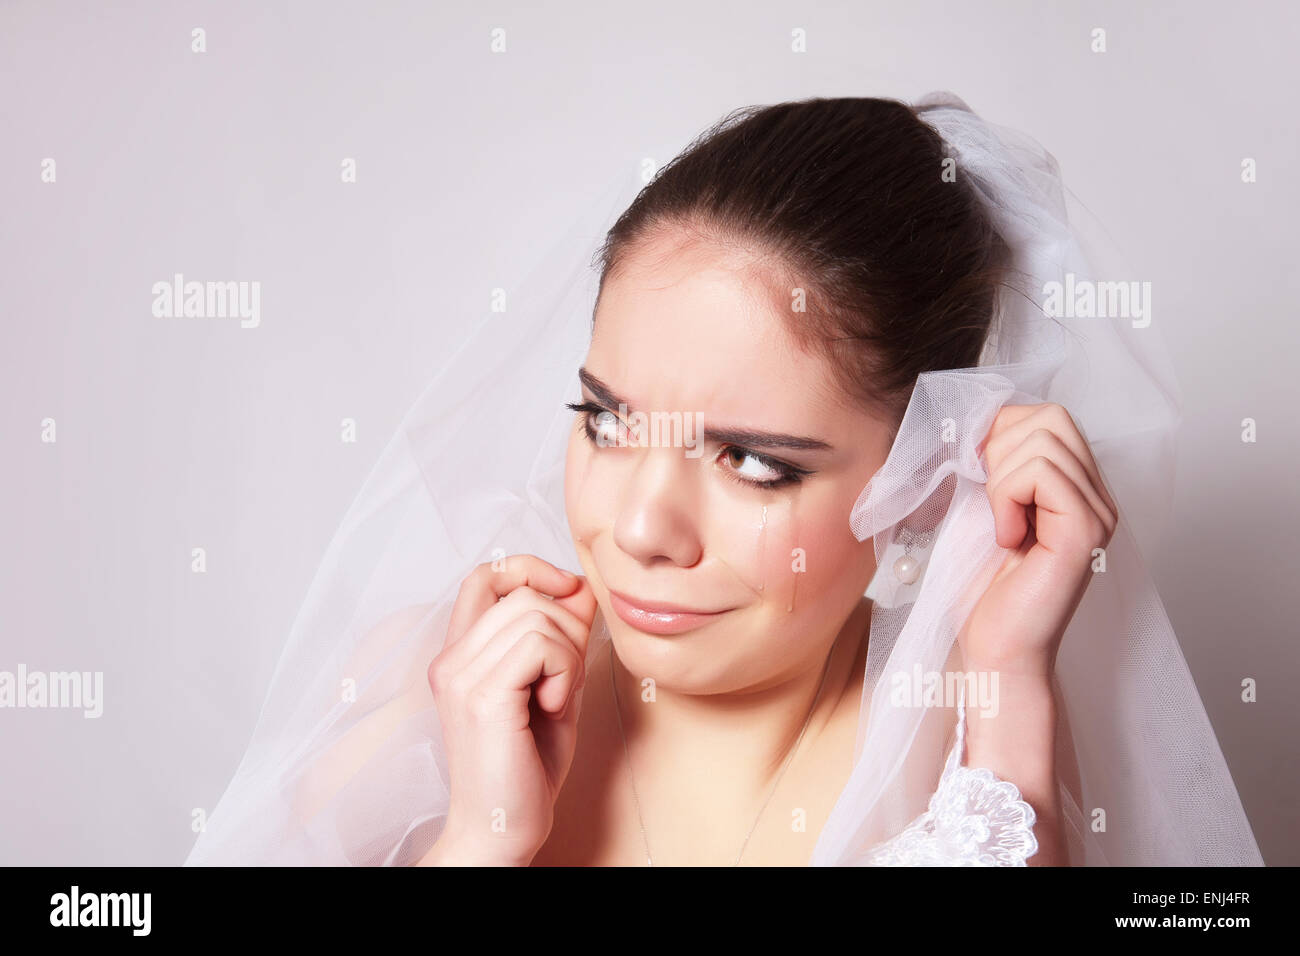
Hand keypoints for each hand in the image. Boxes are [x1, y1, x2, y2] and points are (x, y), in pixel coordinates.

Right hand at [422, 554, 595, 865]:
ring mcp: (460, 676)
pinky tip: (552, 706)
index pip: (486, 574)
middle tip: (564, 678)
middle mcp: (451, 660)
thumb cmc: (527, 766)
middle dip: (566, 626)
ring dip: (568, 653)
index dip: (532, 570)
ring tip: (556, 696)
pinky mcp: (482, 697)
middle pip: (523, 592)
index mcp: (459, 654)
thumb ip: (561, 638)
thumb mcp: (552, 685)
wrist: (502, 830)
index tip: (566, 598)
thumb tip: (580, 586)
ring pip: (536, 614)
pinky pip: (541, 644)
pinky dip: (564, 670)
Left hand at [959, 403, 1117, 678]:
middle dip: (999, 447)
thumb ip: (984, 461)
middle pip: (1051, 417)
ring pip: (1045, 440)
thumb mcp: (975, 505)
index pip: (1046, 415)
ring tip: (1000, 525)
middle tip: (988, 500)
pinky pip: (1043, 473)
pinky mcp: (1086, 531)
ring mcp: (1098, 512)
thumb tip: (970, 416)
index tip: (974, 474)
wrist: (993, 647)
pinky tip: (1007, 538)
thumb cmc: (980, 586)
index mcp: (1073, 485)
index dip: (998, 431)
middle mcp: (1096, 495)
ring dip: (1000, 478)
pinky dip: (1008, 497)